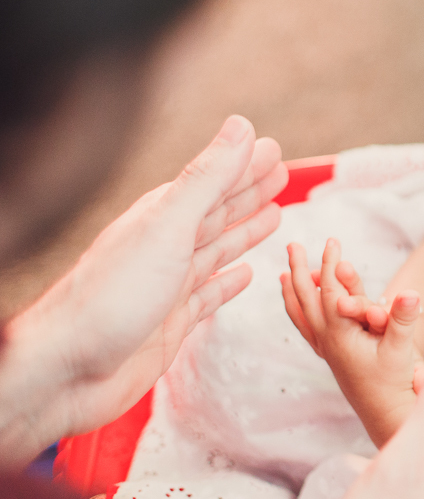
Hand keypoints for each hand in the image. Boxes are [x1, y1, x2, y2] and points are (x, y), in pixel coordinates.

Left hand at [0, 116, 285, 466]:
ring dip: (244, 231)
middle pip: (217, 213)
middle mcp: (164, 248)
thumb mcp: (167, 228)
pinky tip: (244, 275)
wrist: (67, 371)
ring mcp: (167, 286)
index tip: (273, 149)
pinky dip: (229, 283)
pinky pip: (209, 296)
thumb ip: (206, 179)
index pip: (213, 183)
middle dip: (249, 192)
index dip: (245, 165)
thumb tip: (242, 127)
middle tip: (281, 172)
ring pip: (216, 251)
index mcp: (162, 219)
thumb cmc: (109, 299)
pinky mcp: (171, 323)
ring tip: (273, 215)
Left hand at [282, 238, 422, 445]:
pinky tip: (299, 307)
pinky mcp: (334, 357)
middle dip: (298, 270)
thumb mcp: (402, 349)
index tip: (332, 242)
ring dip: (293, 291)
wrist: (386, 415)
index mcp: (339, 334)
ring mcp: (327, 350)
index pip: (330, 291)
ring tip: (284, 273)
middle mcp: (327, 340)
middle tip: (292, 244)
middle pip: (305, 299)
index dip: (330, 264)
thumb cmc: (394, 384)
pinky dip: (300, 312)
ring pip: (302, 315)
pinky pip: (308, 329)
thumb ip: (404, 319)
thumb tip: (410, 293)